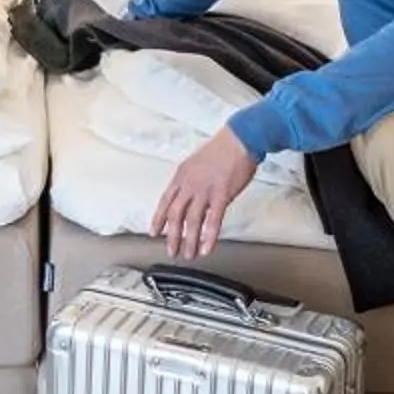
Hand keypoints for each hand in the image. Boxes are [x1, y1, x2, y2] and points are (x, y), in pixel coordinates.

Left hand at [151, 129, 254, 260]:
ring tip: (188, 254)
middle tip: (171, 251)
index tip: (154, 232)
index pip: (165, 202)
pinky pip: (213, 220)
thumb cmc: (221, 149)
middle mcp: (189, 184)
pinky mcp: (222, 195)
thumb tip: (188, 194)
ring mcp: (204, 190)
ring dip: (188, 241)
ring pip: (191, 221)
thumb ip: (190, 180)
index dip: (158, 219)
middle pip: (175, 215)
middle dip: (172, 236)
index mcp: (181, 176)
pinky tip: (206, 248)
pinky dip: (209, 237)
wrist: (239, 139)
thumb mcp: (196, 162)